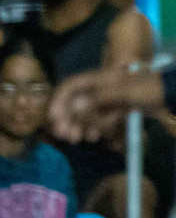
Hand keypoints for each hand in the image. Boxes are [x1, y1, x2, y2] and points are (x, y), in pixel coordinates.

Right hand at [49, 66, 165, 143]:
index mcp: (99, 78)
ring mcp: (107, 100)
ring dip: (78, 127)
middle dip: (67, 119)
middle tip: (63, 135)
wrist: (171, 95)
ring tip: (77, 139)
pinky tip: (95, 136)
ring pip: (84, 114)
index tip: (53, 118)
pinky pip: (97, 121)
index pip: (70, 86)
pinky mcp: (114, 111)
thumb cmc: (149, 88)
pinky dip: (93, 129)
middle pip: (74, 103)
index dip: (59, 100)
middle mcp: (99, 89)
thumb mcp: (124, 91)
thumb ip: (99, 98)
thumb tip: (75, 106)